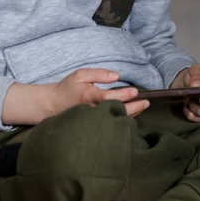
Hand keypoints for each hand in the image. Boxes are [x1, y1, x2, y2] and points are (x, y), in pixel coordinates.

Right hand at [2, 68, 148, 125]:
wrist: (52, 105)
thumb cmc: (68, 88)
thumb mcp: (80, 75)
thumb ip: (99, 73)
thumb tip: (116, 76)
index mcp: (89, 96)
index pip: (110, 97)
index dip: (124, 96)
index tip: (135, 92)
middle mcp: (92, 110)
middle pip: (116, 112)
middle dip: (134, 108)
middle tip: (146, 103)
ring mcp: (93, 121)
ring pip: (115, 120)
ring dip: (131, 115)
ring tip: (142, 108)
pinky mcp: (93, 127)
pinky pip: (110, 125)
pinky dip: (122, 121)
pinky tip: (130, 116)